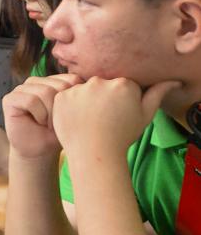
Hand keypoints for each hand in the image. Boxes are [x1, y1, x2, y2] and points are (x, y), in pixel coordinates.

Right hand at [1, 74, 82, 159]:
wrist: (40, 151)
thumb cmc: (58, 133)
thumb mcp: (72, 111)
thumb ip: (76, 94)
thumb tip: (90, 82)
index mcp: (51, 81)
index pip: (72, 79)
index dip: (75, 100)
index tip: (71, 116)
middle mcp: (35, 82)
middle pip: (60, 85)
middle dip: (62, 108)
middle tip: (59, 123)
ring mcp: (21, 89)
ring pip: (45, 92)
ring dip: (50, 113)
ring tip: (49, 124)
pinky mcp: (10, 99)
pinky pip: (31, 100)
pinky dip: (39, 114)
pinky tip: (39, 122)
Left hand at [52, 77, 180, 161]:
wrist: (94, 153)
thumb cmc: (122, 135)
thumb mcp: (145, 115)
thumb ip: (157, 94)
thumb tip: (172, 81)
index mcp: (123, 83)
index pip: (122, 84)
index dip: (121, 100)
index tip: (119, 114)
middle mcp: (99, 81)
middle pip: (102, 85)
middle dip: (103, 98)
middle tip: (103, 118)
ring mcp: (78, 88)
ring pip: (84, 89)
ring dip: (86, 100)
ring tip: (90, 120)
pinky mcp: (61, 96)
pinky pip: (67, 96)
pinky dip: (70, 106)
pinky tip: (76, 120)